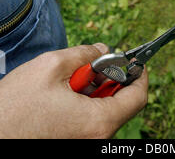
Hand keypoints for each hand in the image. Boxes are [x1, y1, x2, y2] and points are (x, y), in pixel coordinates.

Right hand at [0, 44, 147, 138]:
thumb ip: (85, 54)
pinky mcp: (74, 143)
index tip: (137, 63)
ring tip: (69, 82)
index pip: (137, 98)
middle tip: (93, 66)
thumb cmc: (14, 107)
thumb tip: (103, 49)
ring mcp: (85, 144)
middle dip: (110, 80)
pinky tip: (63, 96)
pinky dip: (84, 104)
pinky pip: (90, 121)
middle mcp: (96, 139)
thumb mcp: (51, 66)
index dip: (140, 76)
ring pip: (104, 112)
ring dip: (94, 92)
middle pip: (120, 104)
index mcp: (97, 122)